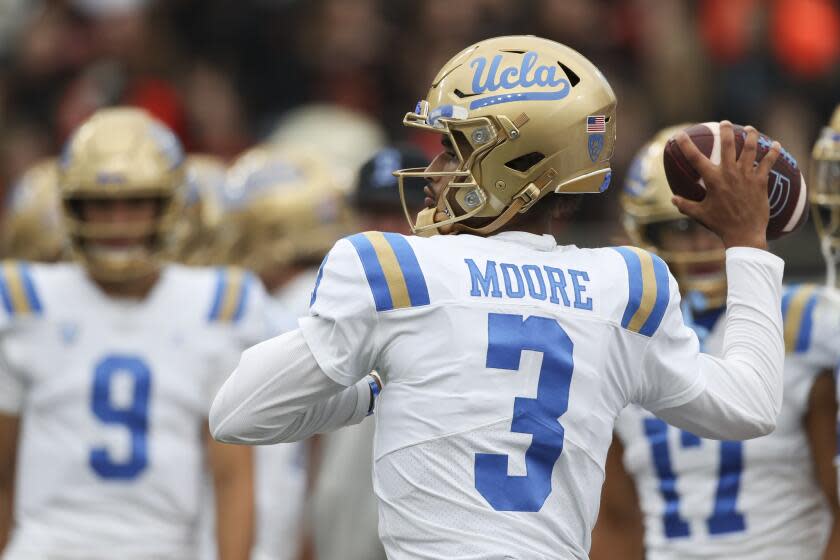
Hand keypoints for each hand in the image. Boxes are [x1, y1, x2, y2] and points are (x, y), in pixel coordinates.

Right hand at [671, 121, 781, 249]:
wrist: (744, 234)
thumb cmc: (720, 224)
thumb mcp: (699, 214)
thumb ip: (685, 205)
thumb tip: (672, 199)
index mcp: (713, 180)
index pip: (695, 158)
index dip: (686, 145)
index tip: (680, 134)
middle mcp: (730, 173)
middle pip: (728, 145)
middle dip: (725, 130)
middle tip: (724, 122)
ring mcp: (747, 176)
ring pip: (750, 148)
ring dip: (750, 136)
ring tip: (749, 128)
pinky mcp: (761, 181)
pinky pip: (768, 162)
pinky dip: (772, 152)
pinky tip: (775, 144)